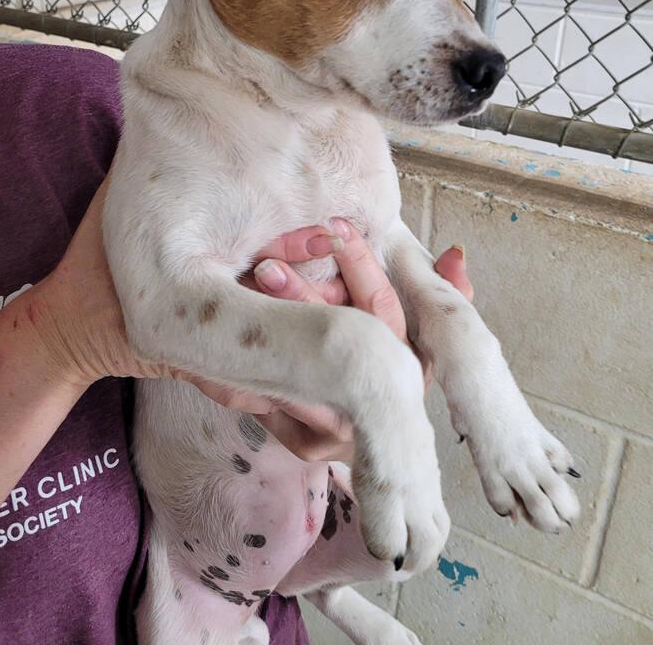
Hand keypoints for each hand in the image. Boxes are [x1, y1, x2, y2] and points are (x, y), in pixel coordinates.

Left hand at [240, 220, 472, 460]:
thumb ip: (432, 288)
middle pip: (341, 345)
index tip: (334, 226)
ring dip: (269, 332)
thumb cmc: (373, 357)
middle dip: (303, 300)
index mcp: (411, 364)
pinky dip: (241, 375)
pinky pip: (270, 403)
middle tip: (268, 264)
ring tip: (239, 294)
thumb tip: (458, 252)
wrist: (349, 434)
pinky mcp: (309, 444)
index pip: (385, 310)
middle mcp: (384, 402)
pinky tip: (212, 349)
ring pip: (301, 376)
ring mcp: (346, 426)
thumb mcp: (400, 319)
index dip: (361, 265)